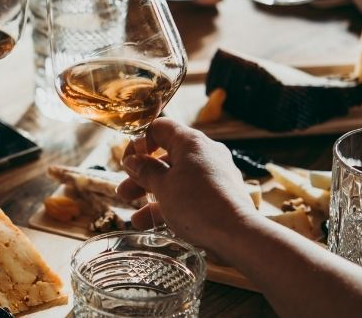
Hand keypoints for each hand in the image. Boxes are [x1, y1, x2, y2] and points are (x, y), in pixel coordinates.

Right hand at [116, 118, 256, 249]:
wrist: (236, 234)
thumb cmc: (197, 205)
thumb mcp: (163, 186)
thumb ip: (146, 171)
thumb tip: (133, 160)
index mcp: (191, 142)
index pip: (160, 128)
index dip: (140, 142)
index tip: (128, 162)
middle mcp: (206, 153)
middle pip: (167, 156)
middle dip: (143, 175)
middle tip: (125, 190)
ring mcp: (216, 174)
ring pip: (178, 178)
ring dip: (154, 194)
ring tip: (135, 215)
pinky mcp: (221, 195)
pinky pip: (191, 194)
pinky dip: (172, 206)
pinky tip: (153, 225)